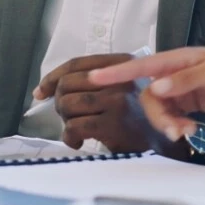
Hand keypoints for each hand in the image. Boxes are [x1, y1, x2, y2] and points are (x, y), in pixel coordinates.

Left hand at [35, 54, 154, 152]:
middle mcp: (121, 77)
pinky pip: (74, 126)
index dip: (53, 77)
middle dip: (60, 103)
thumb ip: (90, 81)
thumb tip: (42, 90)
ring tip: (78, 128)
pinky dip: (70, 137)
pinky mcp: (113, 123)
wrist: (163, 142)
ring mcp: (118, 100)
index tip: (41, 92)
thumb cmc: (137, 115)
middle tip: (70, 116)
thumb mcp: (120, 88)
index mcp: (122, 62)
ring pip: (68, 104)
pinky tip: (80, 141)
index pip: (76, 64)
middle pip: (68, 84)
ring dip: (66, 120)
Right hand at [87, 47, 204, 139]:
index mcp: (179, 59)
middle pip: (150, 97)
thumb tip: (156, 88)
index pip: (142, 65)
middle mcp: (176, 74)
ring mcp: (183, 91)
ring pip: (161, 110)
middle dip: (157, 116)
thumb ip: (185, 80)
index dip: (117, 72)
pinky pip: (174, 118)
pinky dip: (179, 127)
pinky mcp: (191, 106)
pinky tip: (192, 132)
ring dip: (169, 124)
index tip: (93, 78)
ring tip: (187, 133)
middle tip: (174, 131)